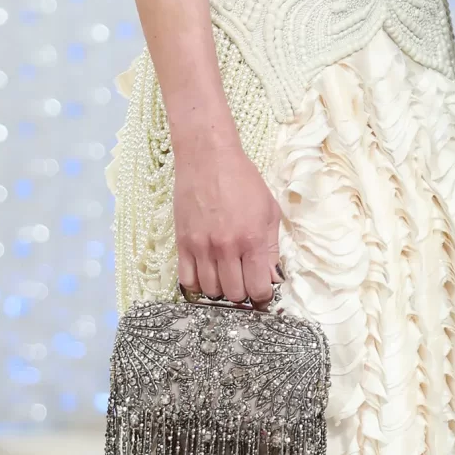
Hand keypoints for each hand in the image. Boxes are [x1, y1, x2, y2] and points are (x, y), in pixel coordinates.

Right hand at [173, 133, 282, 305]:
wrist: (208, 158)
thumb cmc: (243, 181)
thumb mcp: (269, 211)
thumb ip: (272, 248)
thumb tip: (273, 278)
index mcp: (252, 240)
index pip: (258, 288)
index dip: (263, 296)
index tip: (262, 292)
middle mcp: (226, 248)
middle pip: (234, 294)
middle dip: (243, 293)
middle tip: (244, 281)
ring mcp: (201, 247)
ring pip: (210, 291)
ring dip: (221, 290)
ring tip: (226, 276)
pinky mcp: (182, 243)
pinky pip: (187, 280)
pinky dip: (198, 285)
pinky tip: (206, 275)